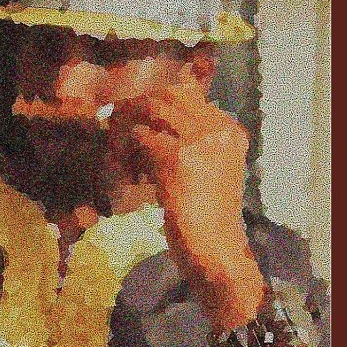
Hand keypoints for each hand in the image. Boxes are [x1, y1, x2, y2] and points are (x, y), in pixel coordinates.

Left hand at [112, 74, 265, 328]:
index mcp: (230, 131)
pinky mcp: (178, 158)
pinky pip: (139, 136)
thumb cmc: (207, 219)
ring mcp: (201, 141)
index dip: (152, 105)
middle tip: (116, 126)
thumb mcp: (206, 171)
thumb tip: (145, 122)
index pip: (186, 94)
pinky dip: (124, 150)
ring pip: (151, 109)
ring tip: (119, 150)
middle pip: (167, 94)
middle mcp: (219, 129)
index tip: (132, 122)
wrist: (216, 251)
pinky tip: (125, 172)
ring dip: (127, 125)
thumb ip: (188, 143)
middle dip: (136, 107)